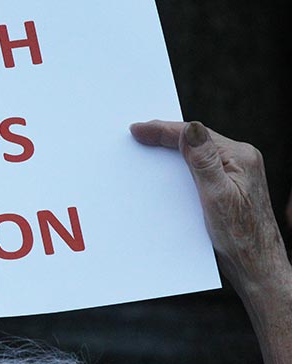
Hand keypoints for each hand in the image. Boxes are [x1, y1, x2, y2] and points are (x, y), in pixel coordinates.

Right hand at [129, 120, 287, 286]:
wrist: (257, 267)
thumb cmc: (241, 237)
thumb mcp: (217, 196)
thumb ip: (204, 161)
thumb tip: (190, 128)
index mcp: (240, 157)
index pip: (195, 134)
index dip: (163, 130)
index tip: (137, 129)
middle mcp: (240, 161)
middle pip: (195, 141)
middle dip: (164, 137)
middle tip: (137, 135)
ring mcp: (235, 174)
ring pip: (196, 156)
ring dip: (171, 153)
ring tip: (146, 150)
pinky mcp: (229, 188)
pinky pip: (200, 170)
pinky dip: (180, 168)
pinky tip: (166, 174)